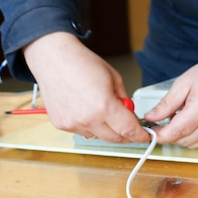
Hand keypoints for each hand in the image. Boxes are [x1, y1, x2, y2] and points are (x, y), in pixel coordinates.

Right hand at [23, 32, 149, 142]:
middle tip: (128, 124)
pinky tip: (86, 110)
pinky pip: (83, 132)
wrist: (53, 58)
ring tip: (102, 110)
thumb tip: (130, 116)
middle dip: (126, 134)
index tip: (144, 135)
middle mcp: (88, 119)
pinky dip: (89, 126)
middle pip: (116, 139)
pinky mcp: (62, 125)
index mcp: (104, 107)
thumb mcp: (114, 78)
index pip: (129, 131)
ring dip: (106, 130)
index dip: (140, 135)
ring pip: (99, 137)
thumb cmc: (81, 63)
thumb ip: (124, 100)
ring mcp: (73, 124)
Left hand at [144, 48, 197, 148]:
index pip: (176, 132)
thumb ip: (166, 103)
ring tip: (180, 118)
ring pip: (193, 144)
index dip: (160, 135)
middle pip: (183, 141)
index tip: (151, 131)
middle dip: (170, 135)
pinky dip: (193, 136)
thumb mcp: (184, 83)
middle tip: (163, 121)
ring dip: (182, 137)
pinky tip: (192, 122)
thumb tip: (151, 117)